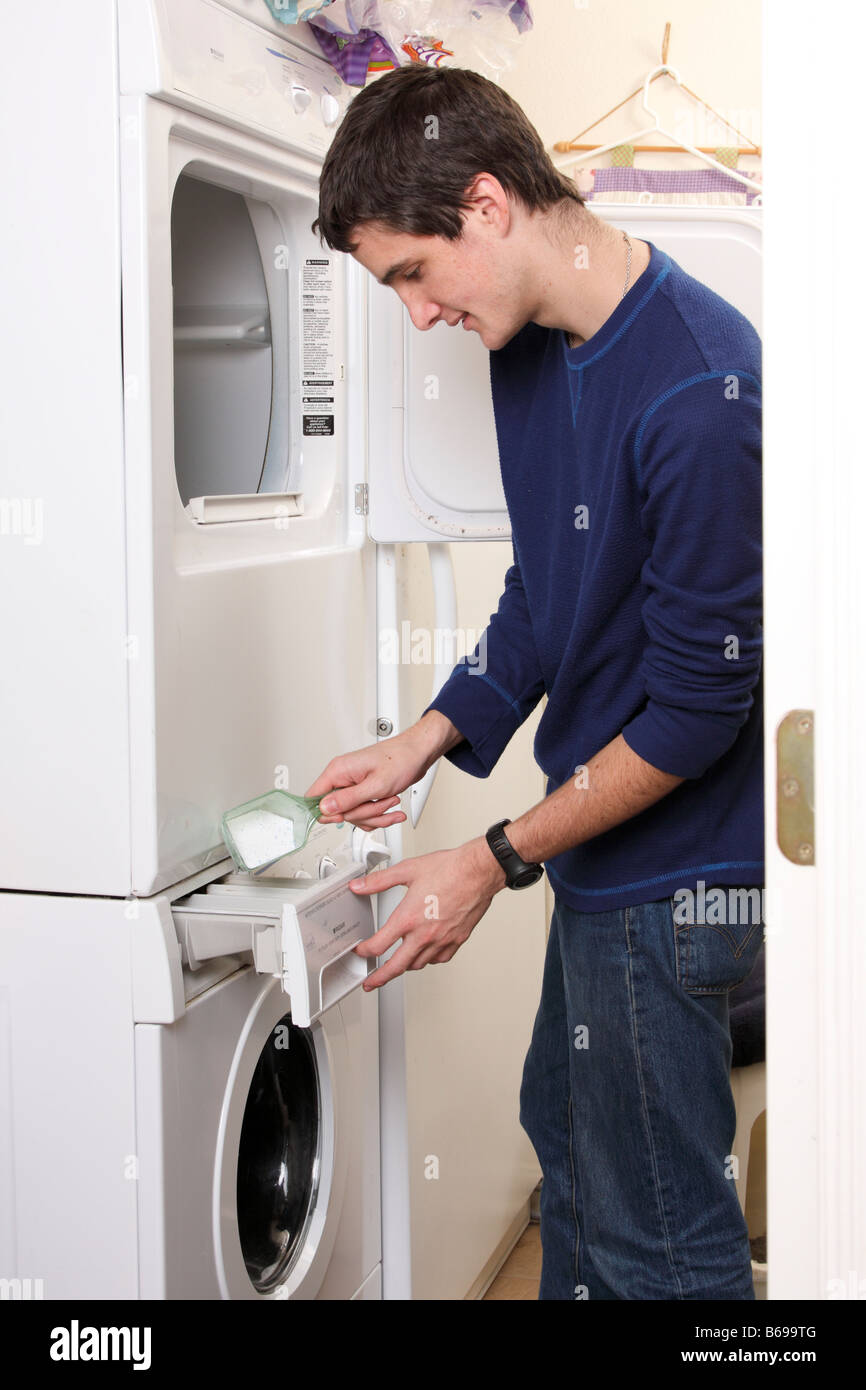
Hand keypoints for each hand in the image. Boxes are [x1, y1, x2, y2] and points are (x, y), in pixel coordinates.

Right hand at [304, 727, 435, 830]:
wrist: (418, 753)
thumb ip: (348, 799)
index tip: (343, 817)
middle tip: (380, 802)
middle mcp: (342, 778)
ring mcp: (353, 785)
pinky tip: (393, 810)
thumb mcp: (376, 785)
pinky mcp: (363, 792)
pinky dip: (379, 815)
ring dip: (374, 814)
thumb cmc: (401, 759)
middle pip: (337, 811)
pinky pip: (364, 813)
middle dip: (362, 812)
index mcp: (338, 771)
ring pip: (353, 815)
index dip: (326, 812)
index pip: (313, 797)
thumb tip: (324, 809)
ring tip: (391, 802)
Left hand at [349, 837, 506, 989]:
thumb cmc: (449, 869)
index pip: (379, 945)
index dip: (364, 952)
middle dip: (379, 978)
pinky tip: (425, 953)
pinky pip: (439, 959)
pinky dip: (429, 960)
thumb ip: (379, 881)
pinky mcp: (457, 940)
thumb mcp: (407, 870)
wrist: (478, 871)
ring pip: (418, 964)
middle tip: (370, 983)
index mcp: (408, 918)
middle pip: (396, 966)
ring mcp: (442, 940)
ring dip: (405, 966)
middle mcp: (424, 934)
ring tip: (397, 964)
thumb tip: (359, 886)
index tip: (361, 951)